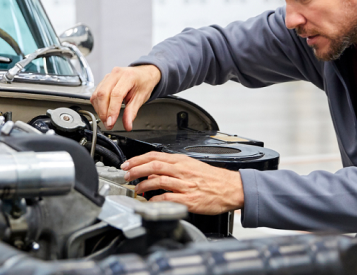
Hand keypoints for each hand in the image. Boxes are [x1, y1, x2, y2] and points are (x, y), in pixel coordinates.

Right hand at [90, 65, 160, 130]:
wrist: (143, 74)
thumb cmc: (143, 83)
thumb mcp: (141, 98)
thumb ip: (132, 112)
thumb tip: (127, 125)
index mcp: (128, 77)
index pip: (116, 94)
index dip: (112, 110)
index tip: (111, 122)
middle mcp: (116, 74)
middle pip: (102, 93)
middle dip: (103, 112)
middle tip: (108, 124)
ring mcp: (108, 76)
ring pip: (97, 94)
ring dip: (99, 110)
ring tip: (106, 120)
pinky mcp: (103, 81)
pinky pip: (95, 93)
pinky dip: (98, 105)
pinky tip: (104, 111)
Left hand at [123, 152, 243, 215]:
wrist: (230, 188)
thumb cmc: (212, 178)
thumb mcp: (191, 166)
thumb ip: (173, 167)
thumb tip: (153, 170)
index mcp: (182, 161)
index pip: (155, 156)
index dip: (138, 159)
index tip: (127, 164)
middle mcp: (182, 171)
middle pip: (154, 166)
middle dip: (136, 170)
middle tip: (126, 174)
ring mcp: (185, 185)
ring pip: (158, 180)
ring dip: (143, 184)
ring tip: (136, 188)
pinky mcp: (189, 199)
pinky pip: (168, 198)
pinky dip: (156, 199)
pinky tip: (150, 201)